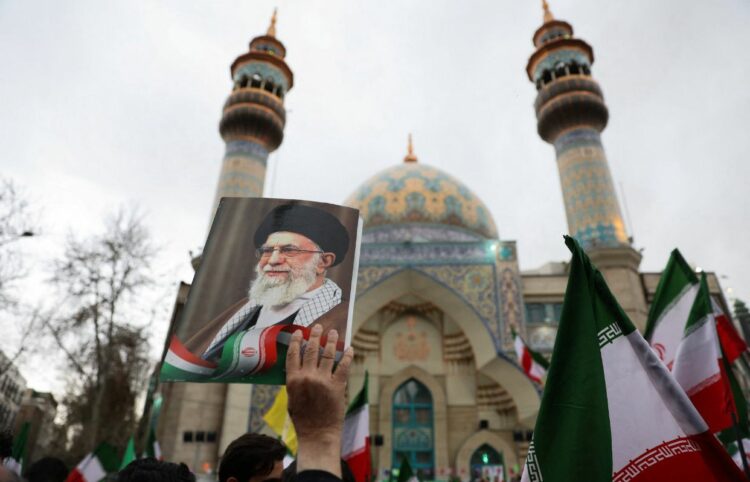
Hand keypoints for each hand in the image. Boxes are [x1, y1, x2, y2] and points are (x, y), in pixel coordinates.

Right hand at [286, 324, 353, 476]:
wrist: (317, 433)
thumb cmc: (303, 418)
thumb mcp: (291, 398)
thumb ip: (295, 381)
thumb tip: (298, 366)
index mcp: (293, 379)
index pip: (293, 354)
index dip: (297, 341)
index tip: (299, 332)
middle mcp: (308, 376)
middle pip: (311, 350)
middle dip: (315, 335)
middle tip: (319, 326)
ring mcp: (323, 380)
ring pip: (328, 354)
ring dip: (331, 341)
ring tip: (334, 332)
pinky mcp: (338, 385)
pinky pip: (344, 366)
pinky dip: (348, 355)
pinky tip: (350, 348)